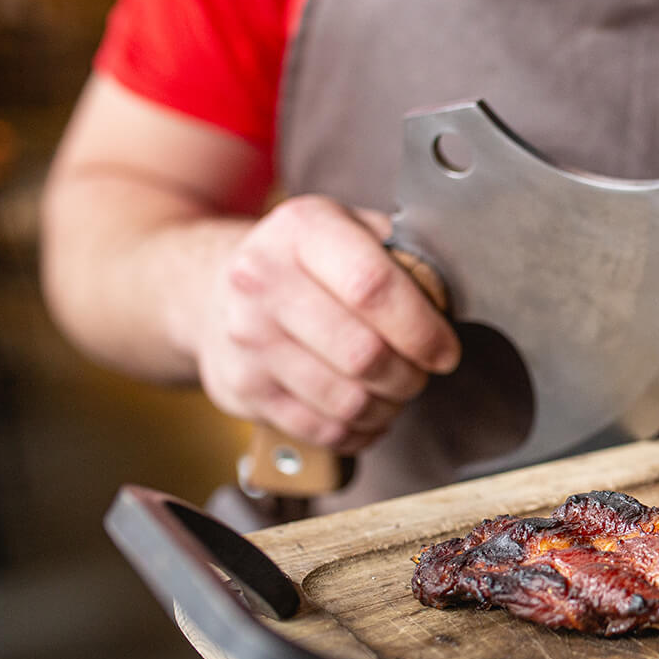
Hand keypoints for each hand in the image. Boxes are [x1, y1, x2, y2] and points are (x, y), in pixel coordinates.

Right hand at [198, 195, 460, 452]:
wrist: (213, 289)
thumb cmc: (304, 262)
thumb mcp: (348, 228)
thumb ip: (400, 254)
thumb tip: (445, 299)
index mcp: (300, 230)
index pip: (372, 287)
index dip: (421, 328)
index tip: (444, 350)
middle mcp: (262, 281)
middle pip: (363, 354)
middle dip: (410, 375)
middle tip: (421, 372)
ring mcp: (248, 338)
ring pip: (347, 400)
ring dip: (388, 406)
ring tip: (395, 390)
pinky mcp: (242, 387)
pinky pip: (322, 429)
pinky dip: (359, 430)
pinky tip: (367, 412)